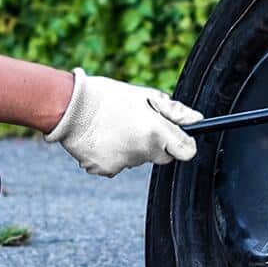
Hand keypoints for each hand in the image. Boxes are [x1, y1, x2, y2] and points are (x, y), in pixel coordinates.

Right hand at [46, 68, 202, 176]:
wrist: (70, 107)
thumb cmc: (108, 96)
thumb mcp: (144, 96)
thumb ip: (174, 110)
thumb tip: (197, 120)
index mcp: (156, 131)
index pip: (187, 151)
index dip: (184, 143)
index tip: (177, 136)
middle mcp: (143, 152)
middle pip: (162, 157)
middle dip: (156, 144)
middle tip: (138, 125)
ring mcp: (124, 164)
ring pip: (138, 160)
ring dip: (132, 148)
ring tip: (115, 128)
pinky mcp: (106, 170)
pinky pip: (117, 166)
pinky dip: (113, 155)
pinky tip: (102, 139)